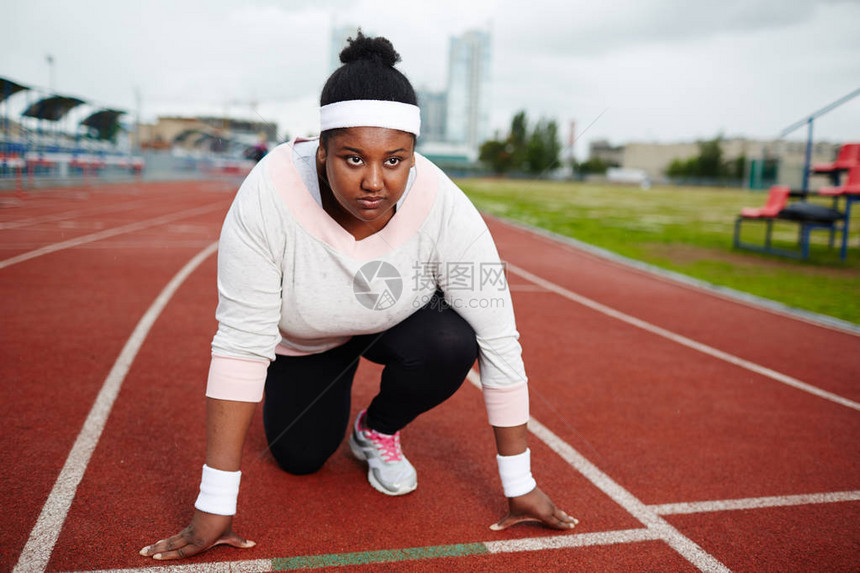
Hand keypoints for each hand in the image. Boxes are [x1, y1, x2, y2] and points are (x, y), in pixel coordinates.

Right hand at [139, 509, 255, 559]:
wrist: (220, 503)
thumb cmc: (224, 520)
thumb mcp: (230, 534)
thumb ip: (239, 542)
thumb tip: (253, 545)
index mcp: (201, 542)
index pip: (183, 551)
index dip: (169, 555)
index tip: (157, 557)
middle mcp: (191, 538)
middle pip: (171, 546)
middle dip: (157, 551)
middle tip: (143, 554)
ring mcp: (188, 533)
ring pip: (170, 541)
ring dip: (156, 546)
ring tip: (143, 551)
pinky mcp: (187, 529)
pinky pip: (174, 537)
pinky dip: (164, 542)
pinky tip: (156, 545)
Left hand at [490, 487, 578, 530]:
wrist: (520, 483)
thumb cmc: (517, 501)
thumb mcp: (512, 515)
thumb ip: (503, 523)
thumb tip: (491, 528)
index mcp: (543, 514)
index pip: (555, 523)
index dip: (563, 526)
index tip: (571, 528)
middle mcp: (548, 508)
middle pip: (560, 516)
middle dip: (568, 521)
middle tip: (576, 523)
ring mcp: (547, 502)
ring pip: (558, 510)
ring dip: (565, 515)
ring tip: (572, 519)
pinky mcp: (545, 497)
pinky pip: (555, 506)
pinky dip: (560, 510)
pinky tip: (561, 512)